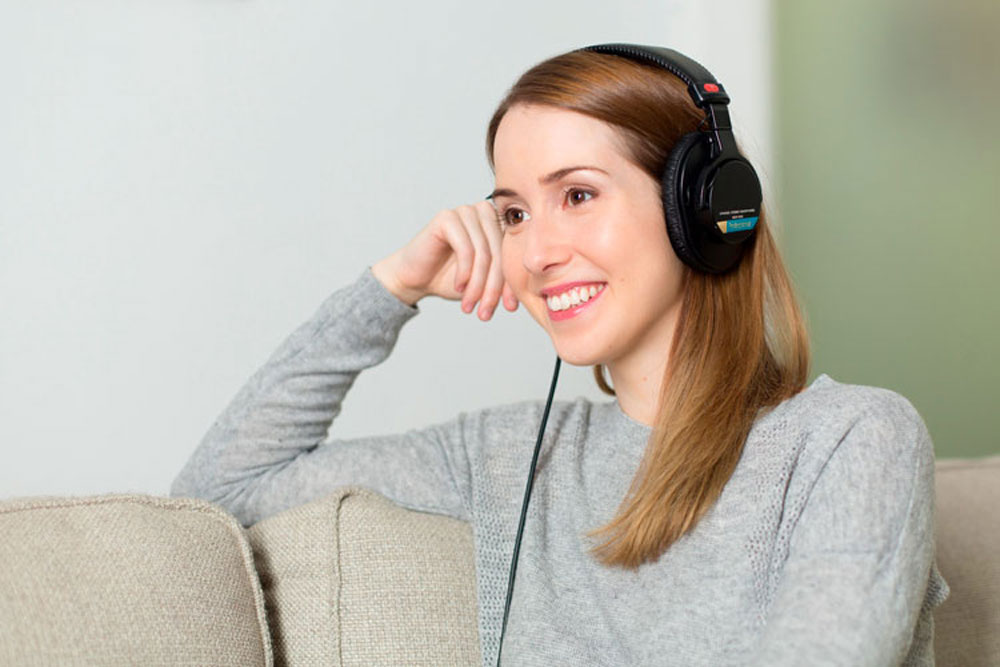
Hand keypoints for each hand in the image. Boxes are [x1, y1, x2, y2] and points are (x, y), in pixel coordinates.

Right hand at [371, 201, 518, 319]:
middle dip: (494, 288)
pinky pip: (466, 248)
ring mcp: (465, 212)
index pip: (513, 254)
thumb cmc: (451, 279)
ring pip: (484, 253)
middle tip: (485, 312)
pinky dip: (464, 272)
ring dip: (478, 285)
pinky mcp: (447, 218)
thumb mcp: (485, 282)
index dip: (512, 283)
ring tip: (470, 305)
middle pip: (500, 253)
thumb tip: (530, 291)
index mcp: (499, 223)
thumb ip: (506, 280)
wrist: (415, 278)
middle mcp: (484, 212)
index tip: (510, 308)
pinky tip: (458, 287)